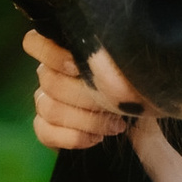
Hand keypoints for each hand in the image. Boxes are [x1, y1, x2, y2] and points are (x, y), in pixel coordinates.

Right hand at [26, 30, 156, 156]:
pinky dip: (73, 137)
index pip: (35, 43)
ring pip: (49, 108)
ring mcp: (46, 102)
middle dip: (85, 97)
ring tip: (115, 125)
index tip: (77, 66)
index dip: (50, 54)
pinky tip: (96, 138)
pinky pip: (45, 132)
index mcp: (65, 52)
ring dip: (86, 120)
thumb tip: (101, 63)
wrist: (147, 130)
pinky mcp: (47, 130)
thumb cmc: (138, 93)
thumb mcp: (132, 73)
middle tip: (115, 106)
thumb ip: (112, 62)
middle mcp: (50, 74)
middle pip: (49, 81)